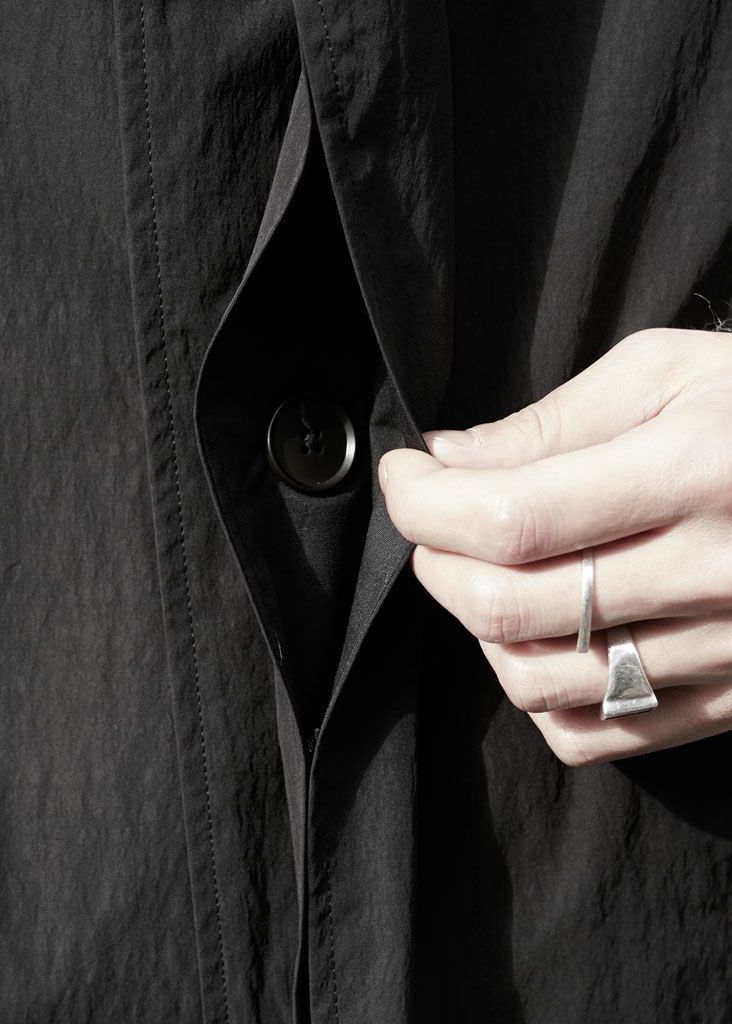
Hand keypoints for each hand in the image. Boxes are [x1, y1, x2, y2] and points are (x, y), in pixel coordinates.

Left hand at [378, 327, 731, 766]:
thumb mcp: (668, 371)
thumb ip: (554, 421)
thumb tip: (449, 459)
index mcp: (693, 473)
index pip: (509, 519)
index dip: (424, 502)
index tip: (405, 472)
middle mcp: (714, 574)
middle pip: (509, 607)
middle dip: (434, 558)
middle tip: (433, 515)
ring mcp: (728, 651)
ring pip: (539, 681)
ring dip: (477, 625)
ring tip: (484, 569)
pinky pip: (599, 734)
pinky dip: (537, 694)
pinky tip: (541, 635)